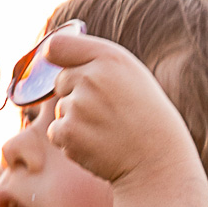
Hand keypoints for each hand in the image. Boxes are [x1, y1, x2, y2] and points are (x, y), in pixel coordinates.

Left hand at [45, 32, 197, 187]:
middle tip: (106, 112)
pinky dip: (71, 140)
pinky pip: (56, 131)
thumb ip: (95, 62)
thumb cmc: (145, 116)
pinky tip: (97, 144)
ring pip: (61, 109)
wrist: (157, 160)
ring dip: (76, 120)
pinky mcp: (69, 132)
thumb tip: (50, 53)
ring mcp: (78, 105)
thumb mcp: (131, 76)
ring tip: (107, 130)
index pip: (57, 46)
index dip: (58, 58)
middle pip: (61, 81)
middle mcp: (91, 77)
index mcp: (109, 57)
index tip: (65, 68)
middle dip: (75, 94)